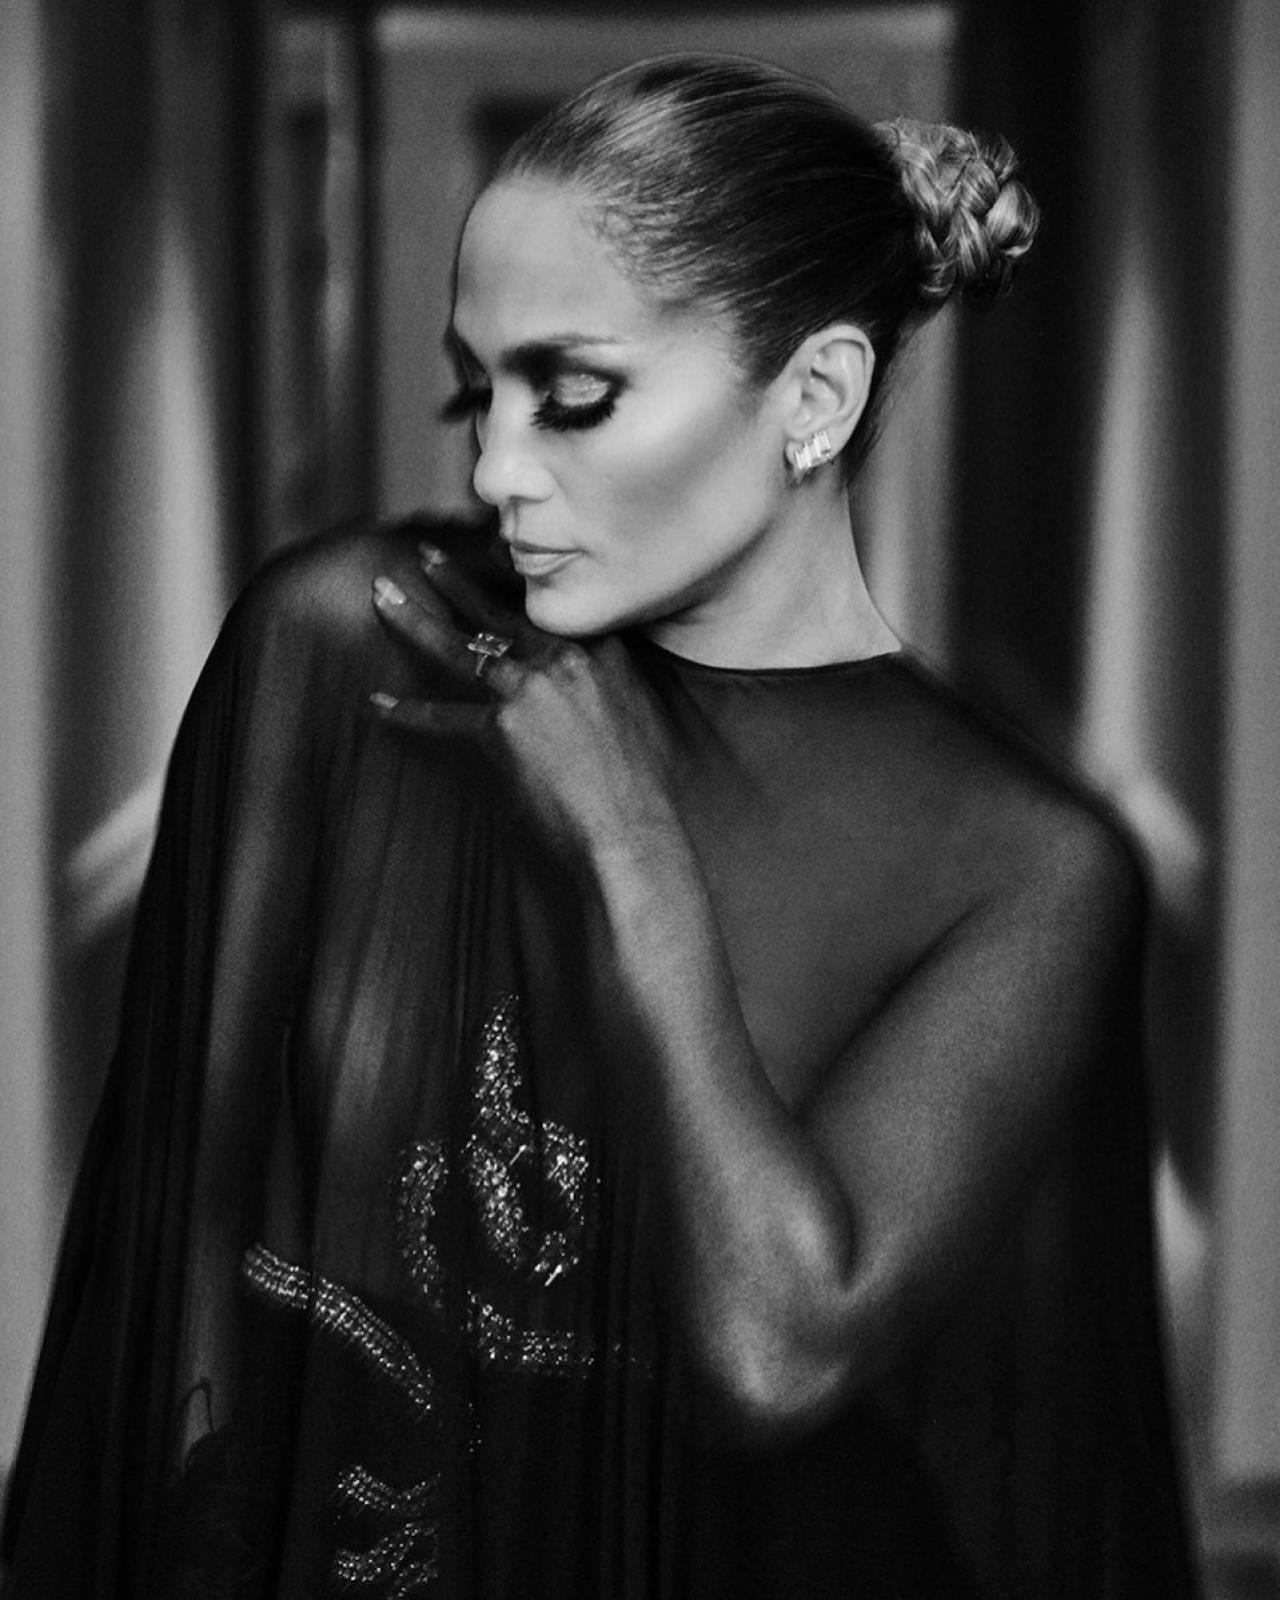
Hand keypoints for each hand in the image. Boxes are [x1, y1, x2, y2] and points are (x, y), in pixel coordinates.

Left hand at [371, 545, 684, 867]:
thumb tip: (594, 683)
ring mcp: (530, 691)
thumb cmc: (643, 794)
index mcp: (602, 654)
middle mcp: (565, 661)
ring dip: (415, 620)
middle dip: (454, 580)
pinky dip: (406, 714)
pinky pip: (441, 718)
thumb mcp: (642, 718)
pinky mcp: (501, 730)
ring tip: (383, 597)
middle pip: (498, 612)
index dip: (512, 581)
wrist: (631, 837)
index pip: (547, 606)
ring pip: (460, 647)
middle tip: (424, 556)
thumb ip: (612, 685)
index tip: (489, 559)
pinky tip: (376, 704)